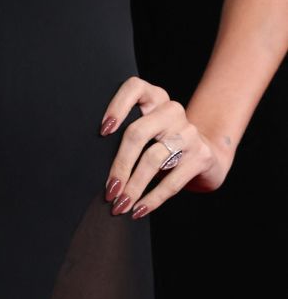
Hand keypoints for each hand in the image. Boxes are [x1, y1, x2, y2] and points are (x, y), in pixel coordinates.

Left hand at [100, 76, 232, 219]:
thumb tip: (92, 161)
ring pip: (154, 159)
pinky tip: (140, 210)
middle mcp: (172, 110)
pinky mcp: (201, 156)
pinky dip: (153, 199)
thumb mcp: (147, 129)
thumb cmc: (162, 142)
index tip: (103, 131)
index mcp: (154, 97)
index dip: (117, 106)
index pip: (134, 88)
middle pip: (138, 133)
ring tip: (121, 204)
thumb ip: (127, 132)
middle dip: (120, 165)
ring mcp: (188, 132)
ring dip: (134, 187)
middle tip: (109, 190)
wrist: (206, 154)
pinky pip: (172, 181)